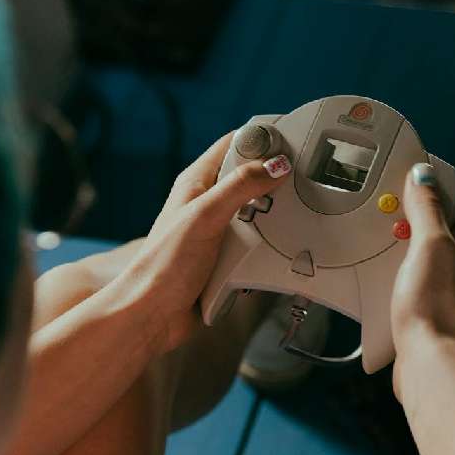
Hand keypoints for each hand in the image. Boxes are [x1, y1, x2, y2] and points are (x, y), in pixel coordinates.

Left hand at [127, 134, 290, 354]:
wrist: (154, 316)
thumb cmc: (164, 265)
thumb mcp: (205, 216)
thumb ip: (241, 186)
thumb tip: (275, 165)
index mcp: (197, 183)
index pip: (235, 144)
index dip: (263, 139)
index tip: (293, 141)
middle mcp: (208, 205)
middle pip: (252, 180)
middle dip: (276, 183)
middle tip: (300, 185)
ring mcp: (219, 233)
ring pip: (259, 217)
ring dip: (274, 222)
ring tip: (290, 222)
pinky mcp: (228, 261)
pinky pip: (258, 248)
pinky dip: (269, 251)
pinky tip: (278, 254)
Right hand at [391, 167, 454, 402]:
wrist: (430, 363)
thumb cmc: (435, 303)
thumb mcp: (429, 244)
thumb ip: (427, 209)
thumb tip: (424, 174)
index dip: (439, 191)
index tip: (410, 187)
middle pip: (443, 232)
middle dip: (415, 223)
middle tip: (388, 220)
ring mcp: (452, 294)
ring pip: (428, 262)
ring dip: (404, 255)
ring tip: (380, 251)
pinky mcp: (433, 317)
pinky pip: (416, 290)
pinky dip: (399, 283)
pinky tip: (382, 286)